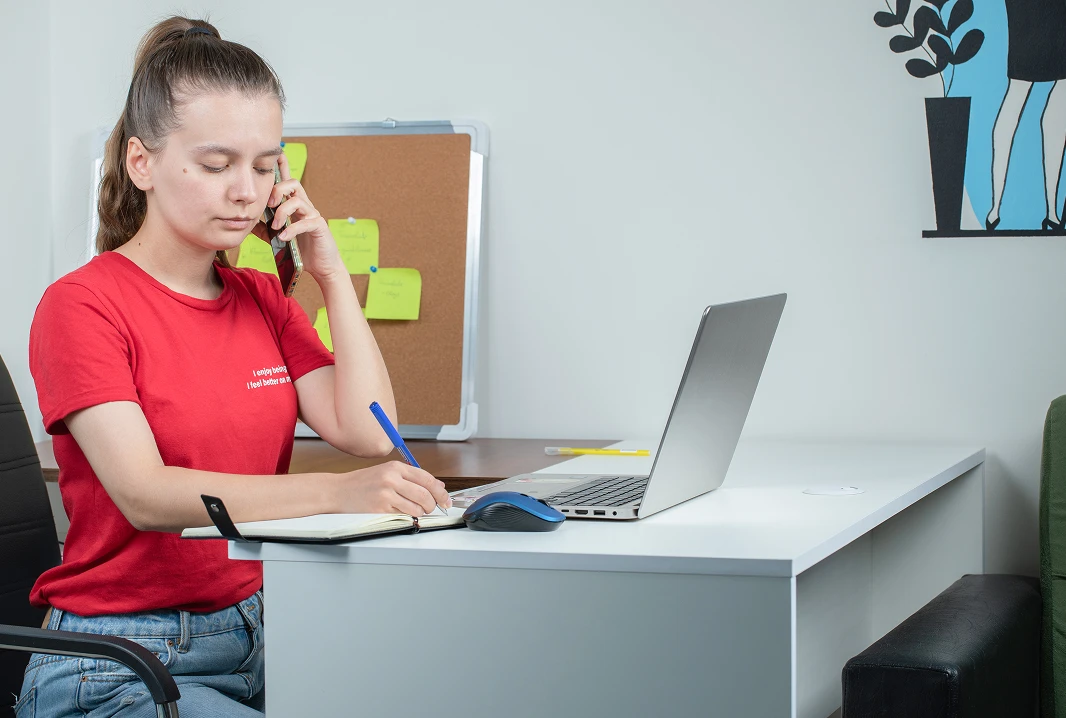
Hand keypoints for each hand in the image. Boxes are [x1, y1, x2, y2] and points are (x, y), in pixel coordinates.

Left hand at [249, 151, 346, 282]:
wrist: (320, 266)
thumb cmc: (300, 249)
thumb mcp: (276, 236)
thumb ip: (263, 227)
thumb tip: (245, 220)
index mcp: (294, 206)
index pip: (288, 182)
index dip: (283, 167)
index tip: (277, 153)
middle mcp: (305, 206)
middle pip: (293, 184)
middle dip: (278, 190)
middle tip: (269, 204)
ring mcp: (313, 215)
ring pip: (297, 201)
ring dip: (282, 213)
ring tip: (276, 228)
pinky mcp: (319, 227)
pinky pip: (305, 222)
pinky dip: (291, 230)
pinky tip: (283, 238)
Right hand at [339, 461, 451, 515]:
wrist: (337, 491)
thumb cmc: (362, 483)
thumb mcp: (386, 473)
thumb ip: (411, 478)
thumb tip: (437, 485)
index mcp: (395, 467)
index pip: (427, 478)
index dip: (440, 491)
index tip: (446, 499)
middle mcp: (392, 478)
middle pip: (425, 494)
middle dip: (433, 505)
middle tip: (432, 508)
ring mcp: (386, 493)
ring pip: (417, 507)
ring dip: (421, 512)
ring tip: (416, 511)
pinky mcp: (381, 508)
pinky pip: (405, 515)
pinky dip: (409, 517)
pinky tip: (405, 514)